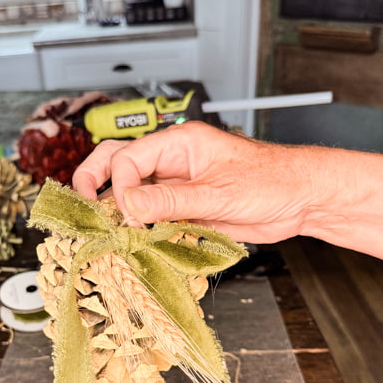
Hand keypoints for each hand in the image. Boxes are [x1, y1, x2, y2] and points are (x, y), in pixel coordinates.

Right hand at [73, 122, 314, 243]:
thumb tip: (129, 205)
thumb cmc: (274, 180)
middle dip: (95, 180)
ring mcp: (178, 184)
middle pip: (119, 162)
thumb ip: (173, 200)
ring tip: (105, 227)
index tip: (128, 215)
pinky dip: (139, 226)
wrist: (301, 200)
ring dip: (117, 208)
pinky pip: (152, 214)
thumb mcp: (220, 193)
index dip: (120, 188)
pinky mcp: (186, 207)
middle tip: (81, 204)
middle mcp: (173, 161)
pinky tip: (134, 239)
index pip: (129, 158)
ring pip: (132, 190)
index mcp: (180, 143)